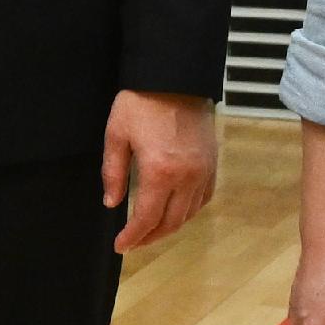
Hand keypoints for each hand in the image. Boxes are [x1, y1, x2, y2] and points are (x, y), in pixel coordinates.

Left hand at [101, 89, 217, 251]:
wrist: (175, 78)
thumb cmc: (141, 103)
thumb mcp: (116, 135)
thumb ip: (113, 173)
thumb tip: (112, 203)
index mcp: (160, 171)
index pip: (147, 218)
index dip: (133, 236)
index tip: (120, 246)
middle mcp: (187, 176)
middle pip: (171, 222)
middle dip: (150, 237)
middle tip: (133, 242)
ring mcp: (204, 171)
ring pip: (189, 214)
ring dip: (169, 227)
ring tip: (150, 231)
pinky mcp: (212, 163)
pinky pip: (204, 198)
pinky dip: (189, 211)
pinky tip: (174, 212)